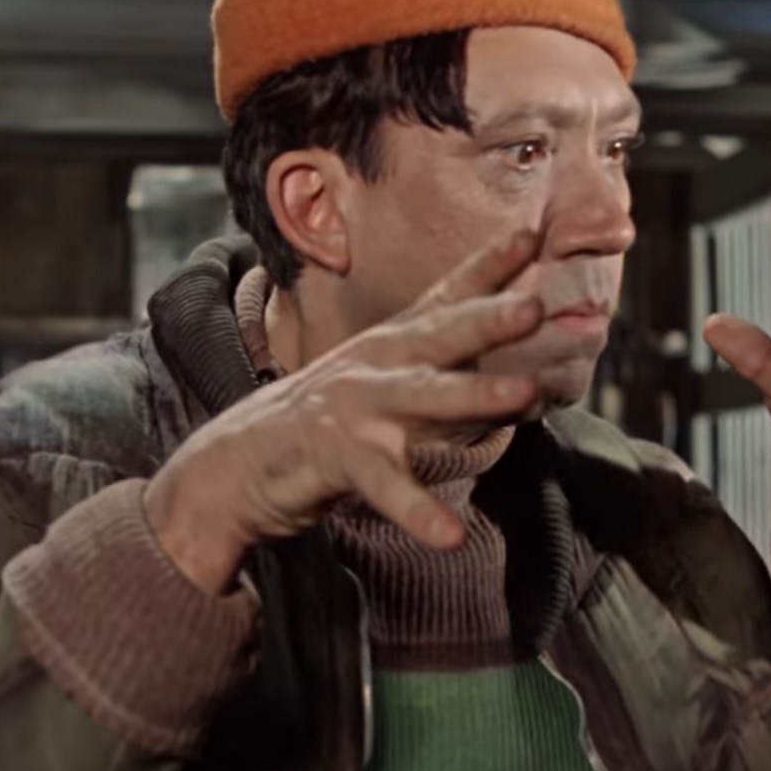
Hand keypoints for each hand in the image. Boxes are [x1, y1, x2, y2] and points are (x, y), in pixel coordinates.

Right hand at [146, 230, 544, 592]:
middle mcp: (377, 364)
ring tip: (524, 395)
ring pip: (422, 397)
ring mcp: (355, 407)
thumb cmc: (326, 423)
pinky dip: (418, 511)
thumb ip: (444, 376)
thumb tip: (524, 379)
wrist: (235, 464)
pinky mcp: (335, 456)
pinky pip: (386, 487)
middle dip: (489, 319)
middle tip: (536, 306)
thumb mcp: (385, 383)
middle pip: (441, 336)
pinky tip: (449, 535)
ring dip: (474, 393)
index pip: (446, 298)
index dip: (489, 267)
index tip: (532, 235)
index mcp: (392, 344)